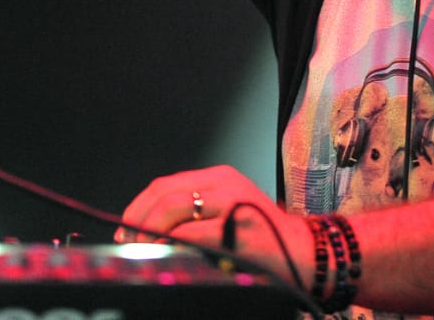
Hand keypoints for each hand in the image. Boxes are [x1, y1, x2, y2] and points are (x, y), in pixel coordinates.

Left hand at [117, 164, 310, 290]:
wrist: (308, 253)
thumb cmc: (265, 239)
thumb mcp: (230, 213)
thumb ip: (197, 214)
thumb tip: (150, 229)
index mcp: (220, 178)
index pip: (166, 185)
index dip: (139, 206)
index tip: (125, 228)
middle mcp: (226, 184)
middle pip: (165, 193)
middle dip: (138, 218)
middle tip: (127, 242)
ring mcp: (235, 203)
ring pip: (175, 208)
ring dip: (150, 231)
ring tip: (141, 249)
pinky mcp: (241, 228)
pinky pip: (195, 233)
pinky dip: (172, 243)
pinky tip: (165, 254)